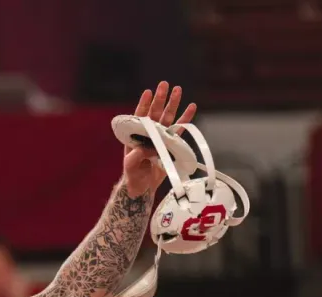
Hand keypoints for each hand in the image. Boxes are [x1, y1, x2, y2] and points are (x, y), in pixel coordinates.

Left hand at [122, 82, 196, 196]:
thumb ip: (136, 156)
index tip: (148, 92)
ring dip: (173, 104)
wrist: (142, 186)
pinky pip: (179, 129)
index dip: (144, 104)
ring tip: (178, 89)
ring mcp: (160, 137)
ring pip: (167, 117)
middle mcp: (148, 133)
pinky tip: (191, 107)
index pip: (139, 116)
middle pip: (155, 112)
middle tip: (164, 84)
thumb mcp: (130, 166)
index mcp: (135, 135)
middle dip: (160, 99)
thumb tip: (147, 147)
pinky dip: (185, 118)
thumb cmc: (133, 175)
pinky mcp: (170, 143)